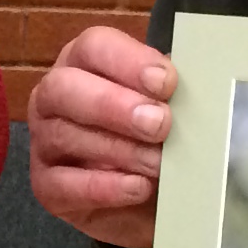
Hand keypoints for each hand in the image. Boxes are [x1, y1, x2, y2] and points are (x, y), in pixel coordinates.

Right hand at [27, 23, 174, 247]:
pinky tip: (138, 187)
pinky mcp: (46, 186)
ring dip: (118, 149)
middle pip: (65, 87)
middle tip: (159, 124)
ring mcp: (44, 142)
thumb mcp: (170, 108)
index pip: (94, 46)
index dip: (128, 61)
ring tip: (159, 163)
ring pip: (63, 135)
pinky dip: (104, 187)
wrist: (150, 200)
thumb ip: (173, 94)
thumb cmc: (157, 139)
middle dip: (113, 104)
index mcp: (85, 64)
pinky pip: (63, 184)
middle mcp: (55, 98)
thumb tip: (203, 86)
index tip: (166, 83)